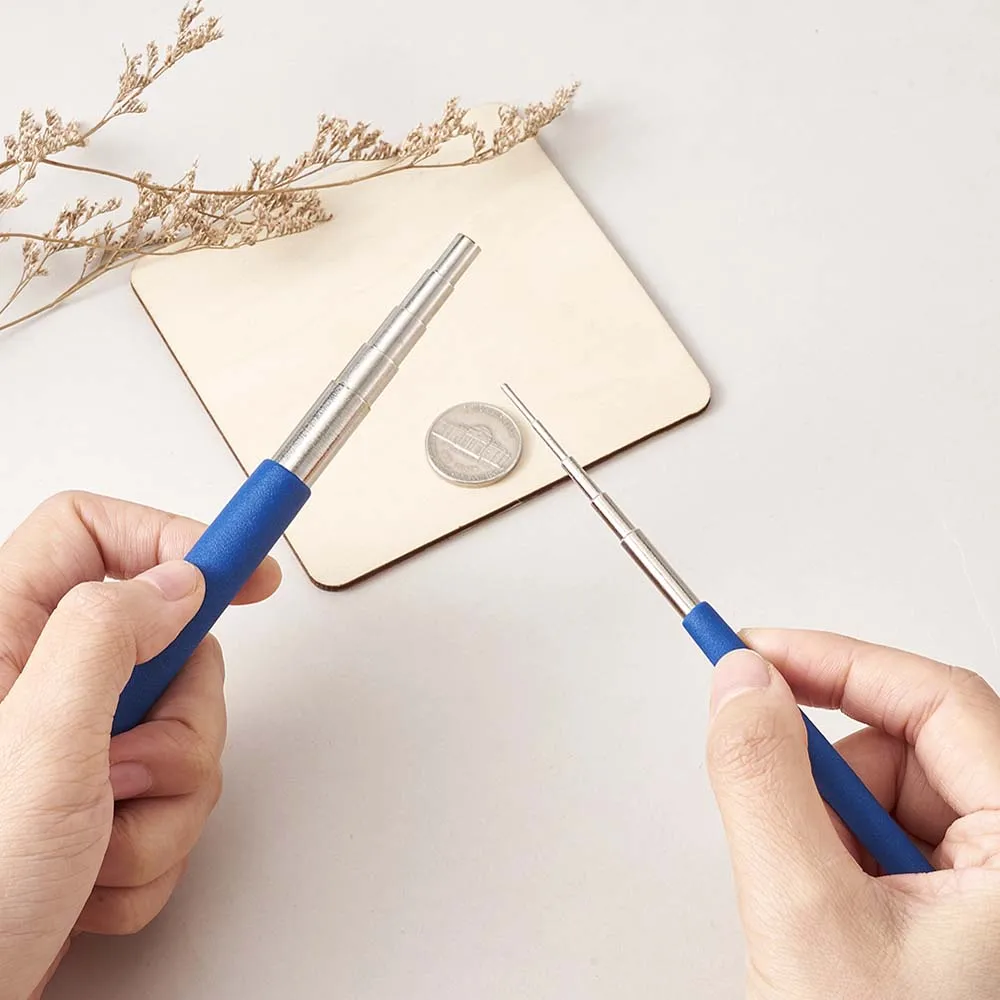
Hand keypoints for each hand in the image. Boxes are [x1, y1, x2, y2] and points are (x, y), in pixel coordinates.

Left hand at [0, 491, 279, 998]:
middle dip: (180, 720)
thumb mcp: (38, 743)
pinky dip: (151, 848)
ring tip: (99, 835)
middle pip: (167, 645)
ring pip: (183, 732)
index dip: (172, 536)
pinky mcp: (100, 801)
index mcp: (1, 639)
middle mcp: (40, 686)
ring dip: (165, 803)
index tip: (245, 569)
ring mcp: (74, 747)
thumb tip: (176, 584)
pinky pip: (175, 799)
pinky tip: (92, 875)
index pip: (90, 533)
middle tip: (134, 758)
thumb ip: (107, 635)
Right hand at [705, 629, 999, 998]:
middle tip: (782, 825)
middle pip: (908, 748)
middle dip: (824, 775)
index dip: (835, 661)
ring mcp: (990, 891)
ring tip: (815, 906)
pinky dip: (835, 859)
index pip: (935, 700)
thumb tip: (739, 683)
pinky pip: (882, 842)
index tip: (754, 651)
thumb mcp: (806, 920)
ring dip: (826, 827)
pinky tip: (833, 921)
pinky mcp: (954, 913)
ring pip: (887, 797)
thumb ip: (763, 782)